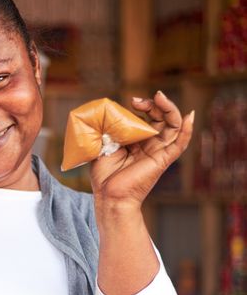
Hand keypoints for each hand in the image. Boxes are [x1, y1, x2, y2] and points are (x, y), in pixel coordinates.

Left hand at [89, 91, 193, 207]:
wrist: (109, 197)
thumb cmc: (105, 176)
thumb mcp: (103, 145)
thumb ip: (109, 129)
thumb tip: (110, 112)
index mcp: (138, 141)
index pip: (147, 117)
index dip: (143, 106)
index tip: (132, 102)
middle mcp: (151, 144)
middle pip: (161, 118)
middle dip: (153, 104)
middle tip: (137, 101)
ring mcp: (159, 152)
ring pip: (173, 126)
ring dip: (169, 108)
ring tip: (160, 97)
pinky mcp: (163, 160)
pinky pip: (180, 144)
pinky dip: (187, 130)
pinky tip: (190, 116)